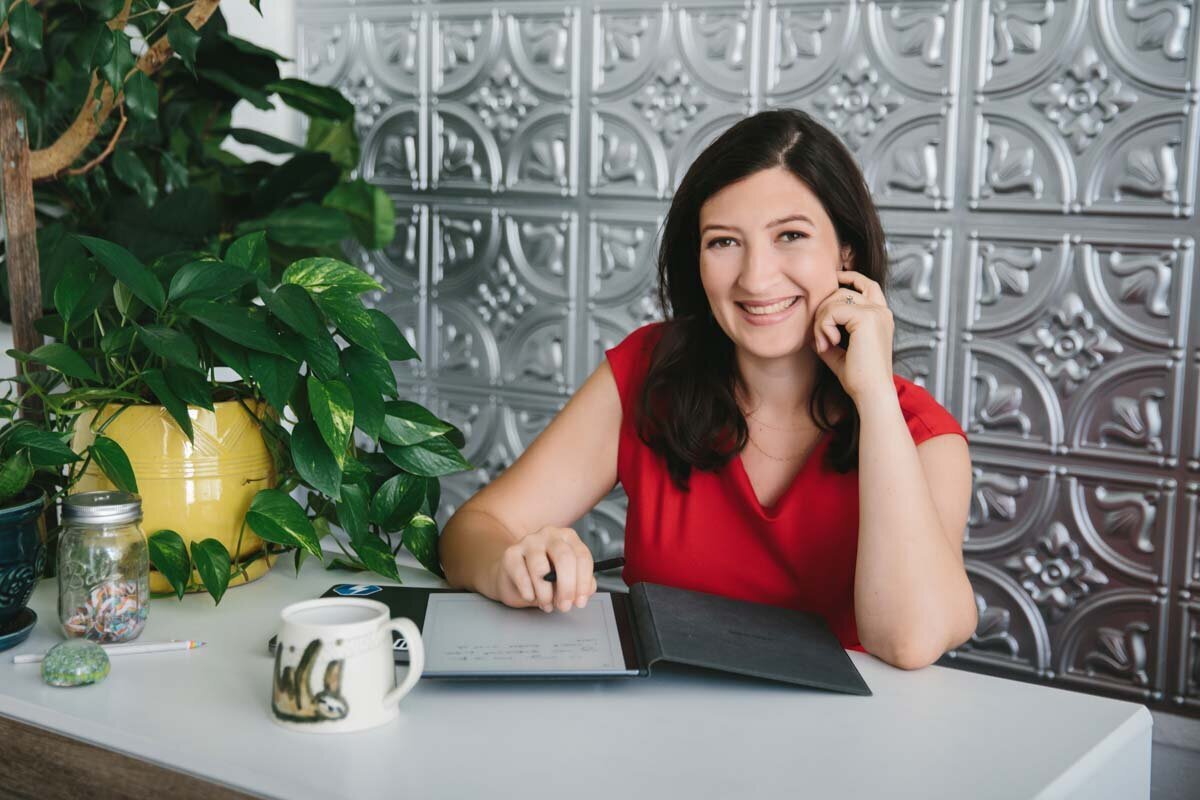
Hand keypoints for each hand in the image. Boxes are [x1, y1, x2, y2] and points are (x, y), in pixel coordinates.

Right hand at [489, 526, 596, 612]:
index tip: (580, 601)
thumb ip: (580, 583)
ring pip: (541, 569)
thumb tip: (586, 590)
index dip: (583, 582)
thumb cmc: (543, 577)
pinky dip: (529, 592)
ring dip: (545, 593)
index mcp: (568, 538)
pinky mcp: (511, 553)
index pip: (582, 556)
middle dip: (566, 588)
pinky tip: (531, 596)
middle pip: (564, 558)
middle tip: (564, 606)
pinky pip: (522, 576)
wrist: (512, 576)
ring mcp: (529, 541)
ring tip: (546, 603)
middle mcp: (550, 534)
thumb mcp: (566, 580)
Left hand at [811, 271, 894, 402]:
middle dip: (823, 310)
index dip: (849, 276)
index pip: (866, 284)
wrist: (870, 393)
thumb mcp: (838, 352)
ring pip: (835, 299)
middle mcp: (881, 311)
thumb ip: (827, 336)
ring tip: (824, 344)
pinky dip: (823, 326)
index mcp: (880, 317)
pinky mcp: (867, 317)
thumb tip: (809, 327)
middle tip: (820, 339)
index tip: (832, 278)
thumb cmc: (859, 378)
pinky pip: (833, 310)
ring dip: (821, 321)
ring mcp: (876, 312)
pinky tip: (829, 343)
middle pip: (843, 290)